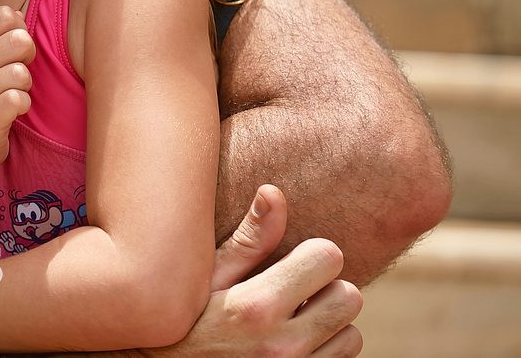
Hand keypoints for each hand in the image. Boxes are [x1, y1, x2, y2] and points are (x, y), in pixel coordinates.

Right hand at [0, 6, 34, 180]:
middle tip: (17, 76)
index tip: (13, 51)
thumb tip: (18, 14)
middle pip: (18, 40)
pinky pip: (18, 100)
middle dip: (27, 57)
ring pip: (20, 73)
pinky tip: (12, 113)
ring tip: (11, 96)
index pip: (4, 14)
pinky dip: (23, 107)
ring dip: (24, 87)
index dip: (20, 29)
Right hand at [144, 185, 363, 356]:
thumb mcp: (205, 279)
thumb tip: (274, 192)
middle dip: (327, 288)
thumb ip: (247, 240)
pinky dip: (326, 351)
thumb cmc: (182, 323)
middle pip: (349, 297)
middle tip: (298, 291)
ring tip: (294, 321)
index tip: (295, 259)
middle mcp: (281, 345)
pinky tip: (295, 343)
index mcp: (256, 306)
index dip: (313, 253)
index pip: (328, 258)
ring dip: (329, 325)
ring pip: (351, 335)